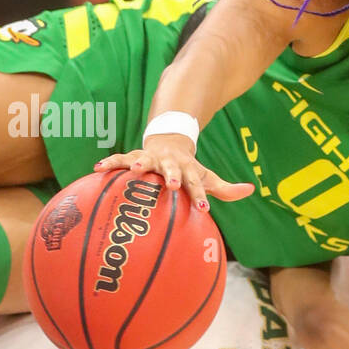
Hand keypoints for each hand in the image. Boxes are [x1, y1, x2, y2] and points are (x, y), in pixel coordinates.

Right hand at [94, 134, 254, 208]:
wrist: (169, 141)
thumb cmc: (188, 168)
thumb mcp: (206, 176)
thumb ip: (225, 188)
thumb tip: (251, 191)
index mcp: (186, 169)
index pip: (195, 183)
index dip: (200, 194)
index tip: (203, 208)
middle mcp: (168, 163)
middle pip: (172, 169)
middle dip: (173, 176)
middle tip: (173, 186)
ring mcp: (150, 158)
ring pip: (144, 159)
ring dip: (139, 163)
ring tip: (132, 169)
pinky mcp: (133, 156)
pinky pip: (119, 159)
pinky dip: (109, 162)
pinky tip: (97, 168)